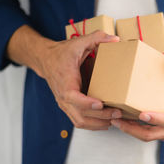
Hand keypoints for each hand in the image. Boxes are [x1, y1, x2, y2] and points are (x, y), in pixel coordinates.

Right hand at [7, 26, 122, 130]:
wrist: (46, 60)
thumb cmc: (61, 54)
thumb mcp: (78, 43)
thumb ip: (96, 38)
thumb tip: (115, 39)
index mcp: (65, 83)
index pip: (73, 98)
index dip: (87, 103)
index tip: (100, 104)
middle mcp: (63, 98)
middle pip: (80, 115)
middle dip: (100, 116)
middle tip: (118, 113)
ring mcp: (65, 105)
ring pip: (80, 122)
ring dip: (98, 124)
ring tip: (115, 121)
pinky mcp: (68, 108)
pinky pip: (79, 121)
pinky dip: (93, 125)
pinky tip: (106, 123)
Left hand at [110, 53, 163, 140]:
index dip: (156, 118)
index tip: (141, 114)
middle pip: (152, 133)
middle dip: (133, 128)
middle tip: (116, 120)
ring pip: (147, 136)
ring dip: (130, 130)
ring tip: (115, 121)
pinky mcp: (163, 134)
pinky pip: (147, 135)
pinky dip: (134, 130)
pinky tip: (122, 122)